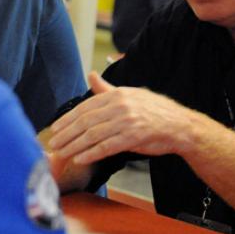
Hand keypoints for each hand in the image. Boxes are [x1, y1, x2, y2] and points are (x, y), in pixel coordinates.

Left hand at [47, 71, 197, 164]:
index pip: (85, 107)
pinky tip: (80, 158)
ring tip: (62, 153)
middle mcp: (120, 106)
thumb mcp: (130, 95)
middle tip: (53, 143)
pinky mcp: (134, 137)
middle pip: (86, 121)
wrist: (181, 126)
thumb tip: (91, 74)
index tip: (55, 128)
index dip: (68, 119)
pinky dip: (91, 153)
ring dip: (74, 145)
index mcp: (117, 95)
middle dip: (67, 134)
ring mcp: (127, 121)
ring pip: (93, 135)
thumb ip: (106, 89)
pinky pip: (107, 147)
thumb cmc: (154, 111)